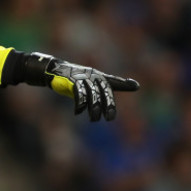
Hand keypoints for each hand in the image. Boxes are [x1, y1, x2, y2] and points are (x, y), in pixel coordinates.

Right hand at [24, 53, 138, 120]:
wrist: (54, 71)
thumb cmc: (75, 80)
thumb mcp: (89, 85)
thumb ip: (102, 91)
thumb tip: (118, 96)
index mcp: (98, 77)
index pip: (112, 82)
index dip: (124, 84)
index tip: (136, 86)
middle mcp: (92, 76)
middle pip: (104, 90)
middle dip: (108, 104)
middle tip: (110, 118)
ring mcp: (82, 78)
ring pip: (93, 94)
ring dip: (94, 108)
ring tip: (94, 119)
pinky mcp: (71, 81)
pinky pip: (79, 93)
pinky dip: (80, 104)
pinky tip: (78, 112)